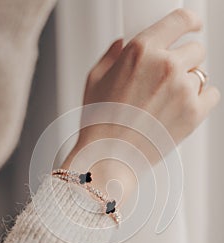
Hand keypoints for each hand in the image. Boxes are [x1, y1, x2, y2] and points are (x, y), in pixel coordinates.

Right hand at [63, 8, 219, 196]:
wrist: (110, 156)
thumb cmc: (100, 122)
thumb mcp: (95, 78)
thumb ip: (113, 54)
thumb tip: (124, 44)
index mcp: (141, 51)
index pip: (180, 20)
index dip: (190, 21)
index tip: (194, 25)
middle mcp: (166, 66)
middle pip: (195, 50)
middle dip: (184, 60)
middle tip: (169, 79)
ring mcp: (183, 90)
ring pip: (201, 75)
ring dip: (189, 83)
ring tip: (167, 102)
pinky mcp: (194, 113)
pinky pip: (211, 95)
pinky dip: (201, 100)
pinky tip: (181, 109)